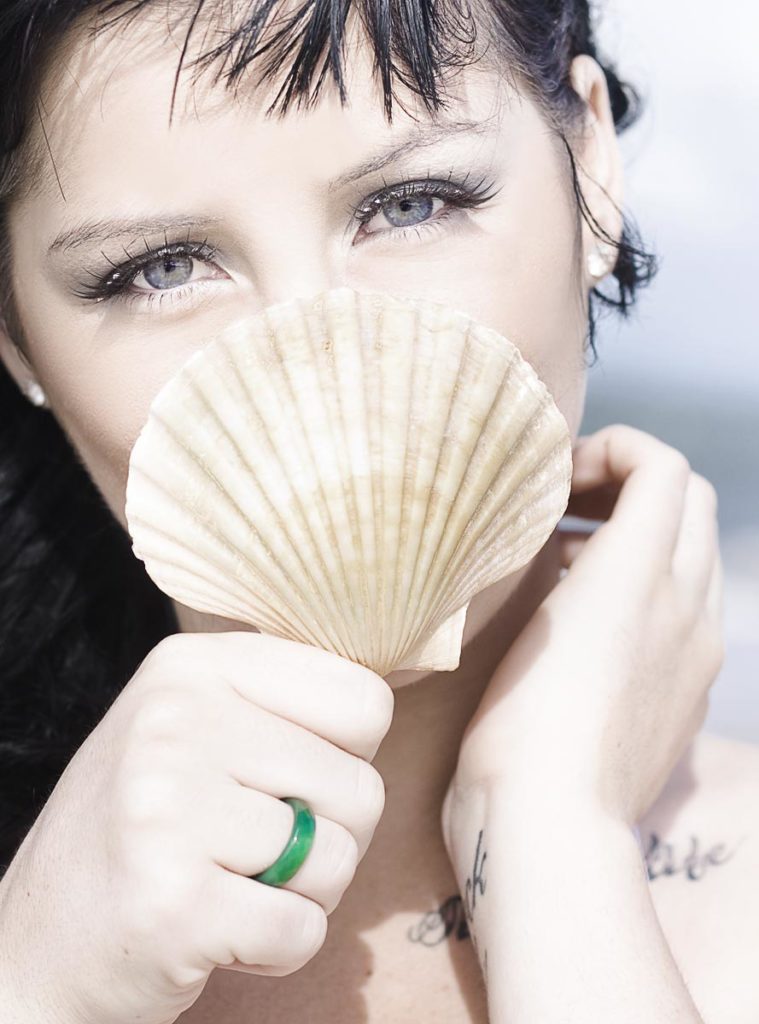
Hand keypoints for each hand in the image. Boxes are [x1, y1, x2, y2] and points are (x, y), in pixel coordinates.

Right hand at [0, 632, 393, 1023]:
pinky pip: (304, 929)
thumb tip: (391, 689)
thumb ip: (281, 701)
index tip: (290, 775)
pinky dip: (279, 947)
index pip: (363, 697)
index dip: (349, 755)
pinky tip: (219, 930)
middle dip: (327, 835)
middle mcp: (176, 720)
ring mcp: (168, 809)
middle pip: (361, 785)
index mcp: (194, 665)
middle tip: (256, 849)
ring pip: (337, 858)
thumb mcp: (197, 726)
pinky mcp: (173, 902)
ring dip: (303, 893)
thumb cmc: (147, 827)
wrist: (40, 941)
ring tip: (234, 884)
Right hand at [442, 424, 723, 839]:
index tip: (559, 477)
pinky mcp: (688, 696)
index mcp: (646, 574)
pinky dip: (648, 588)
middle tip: (567, 504)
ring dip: (640, 535)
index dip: (613, 448)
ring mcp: (696, 655)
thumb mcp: (531, 610)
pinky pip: (685, 611)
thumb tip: (566, 523)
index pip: (662, 466)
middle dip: (631, 483)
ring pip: (691, 555)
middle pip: (688, 503)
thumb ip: (560, 547)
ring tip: (570, 555)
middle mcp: (688, 606)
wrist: (551, 822)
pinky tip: (591, 619)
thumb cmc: (522, 715)